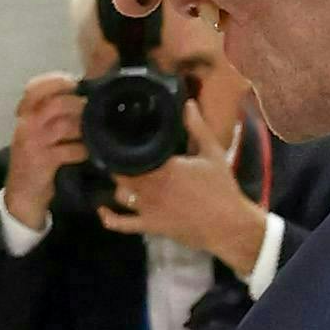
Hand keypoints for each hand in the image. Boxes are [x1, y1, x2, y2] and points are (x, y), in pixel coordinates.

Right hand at [3, 72, 87, 230]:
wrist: (21, 194)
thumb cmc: (33, 158)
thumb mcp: (35, 132)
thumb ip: (50, 114)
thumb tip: (82, 97)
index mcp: (24, 115)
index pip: (34, 88)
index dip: (55, 81)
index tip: (73, 82)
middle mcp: (26, 125)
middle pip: (56, 104)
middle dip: (78, 105)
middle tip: (92, 111)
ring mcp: (34, 143)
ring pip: (64, 126)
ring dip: (83, 128)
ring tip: (93, 131)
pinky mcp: (43, 162)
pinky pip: (69, 150)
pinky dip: (82, 151)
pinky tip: (88, 153)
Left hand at [101, 102, 266, 274]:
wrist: (227, 224)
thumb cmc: (221, 188)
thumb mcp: (212, 152)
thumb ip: (197, 127)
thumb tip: (188, 103)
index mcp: (164, 166)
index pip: (132, 152)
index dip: (123, 144)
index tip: (121, 136)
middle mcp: (150, 185)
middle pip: (121, 172)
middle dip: (118, 163)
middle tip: (117, 154)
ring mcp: (147, 207)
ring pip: (119, 193)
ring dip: (118, 185)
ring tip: (118, 176)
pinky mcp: (149, 225)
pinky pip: (121, 224)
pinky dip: (108, 218)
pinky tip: (101, 209)